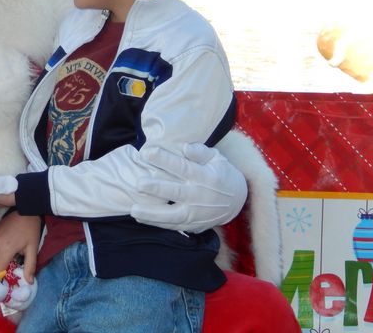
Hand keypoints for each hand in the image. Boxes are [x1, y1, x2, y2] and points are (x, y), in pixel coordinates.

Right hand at [0, 212, 40, 282]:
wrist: (25, 211)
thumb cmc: (30, 230)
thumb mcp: (33, 249)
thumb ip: (30, 266)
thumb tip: (29, 282)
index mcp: (6, 249)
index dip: (2, 276)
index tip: (10, 276)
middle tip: (8, 269)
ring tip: (6, 261)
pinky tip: (3, 253)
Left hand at [130, 143, 246, 233]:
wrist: (237, 202)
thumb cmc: (221, 174)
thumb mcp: (217, 158)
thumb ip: (200, 151)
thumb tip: (184, 147)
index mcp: (205, 176)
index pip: (182, 167)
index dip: (164, 159)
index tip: (146, 152)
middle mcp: (199, 195)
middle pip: (175, 192)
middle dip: (156, 188)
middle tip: (138, 183)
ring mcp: (196, 213)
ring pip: (172, 215)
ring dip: (152, 214)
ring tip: (134, 209)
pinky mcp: (193, 225)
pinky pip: (173, 226)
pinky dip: (157, 224)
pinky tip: (140, 218)